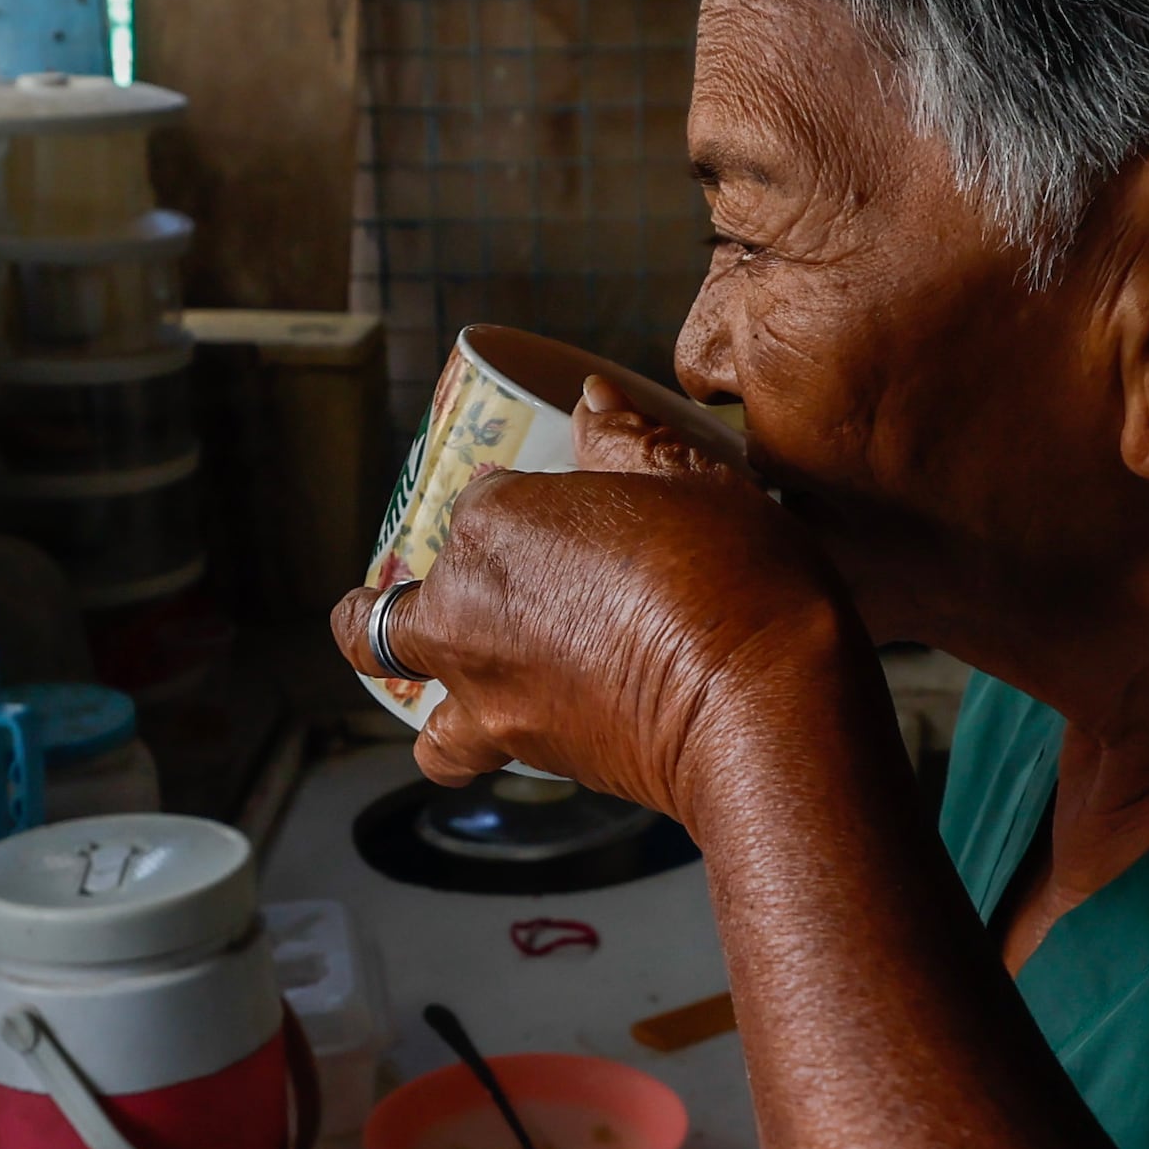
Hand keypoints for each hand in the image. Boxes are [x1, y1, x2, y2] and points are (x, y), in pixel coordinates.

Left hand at [332, 382, 858, 818]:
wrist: (759, 711)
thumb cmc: (738, 584)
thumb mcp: (696, 486)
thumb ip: (629, 442)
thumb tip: (593, 399)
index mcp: (501, 516)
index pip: (490, 497)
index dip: (533, 509)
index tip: (577, 525)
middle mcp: (466, 598)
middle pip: (429, 574)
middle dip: (452, 573)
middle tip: (508, 588)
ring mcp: (477, 679)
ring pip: (388, 656)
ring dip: (408, 651)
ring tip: (453, 656)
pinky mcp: (504, 747)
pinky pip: (448, 748)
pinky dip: (452, 742)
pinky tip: (489, 732)